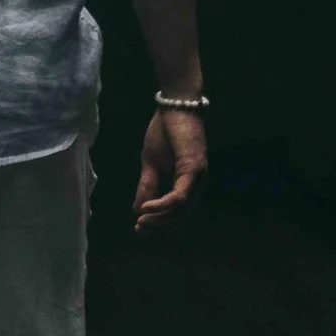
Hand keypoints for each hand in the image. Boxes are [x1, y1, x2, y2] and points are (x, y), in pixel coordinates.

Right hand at [133, 106, 207, 231]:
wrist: (175, 106)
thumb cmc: (164, 132)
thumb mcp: (150, 163)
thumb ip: (147, 186)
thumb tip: (137, 209)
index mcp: (186, 184)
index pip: (176, 212)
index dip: (159, 223)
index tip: (139, 229)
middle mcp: (196, 184)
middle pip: (181, 215)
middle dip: (159, 225)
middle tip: (139, 230)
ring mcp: (198, 178)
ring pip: (182, 209)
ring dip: (161, 218)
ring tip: (141, 221)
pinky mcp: (195, 169)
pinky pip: (180, 195)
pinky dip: (164, 204)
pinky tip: (147, 208)